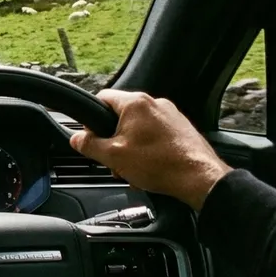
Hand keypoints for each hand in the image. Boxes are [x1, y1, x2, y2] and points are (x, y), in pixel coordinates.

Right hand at [70, 89, 231, 210]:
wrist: (199, 178)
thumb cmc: (159, 164)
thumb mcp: (112, 156)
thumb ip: (88, 145)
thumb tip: (76, 138)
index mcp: (136, 104)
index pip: (101, 98)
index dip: (91, 119)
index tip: (91, 137)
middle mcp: (155, 103)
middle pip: (120, 116)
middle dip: (113, 138)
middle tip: (114, 158)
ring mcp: (171, 115)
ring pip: (138, 127)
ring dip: (130, 146)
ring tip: (134, 167)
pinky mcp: (181, 128)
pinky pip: (155, 134)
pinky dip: (148, 148)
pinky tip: (149, 167)